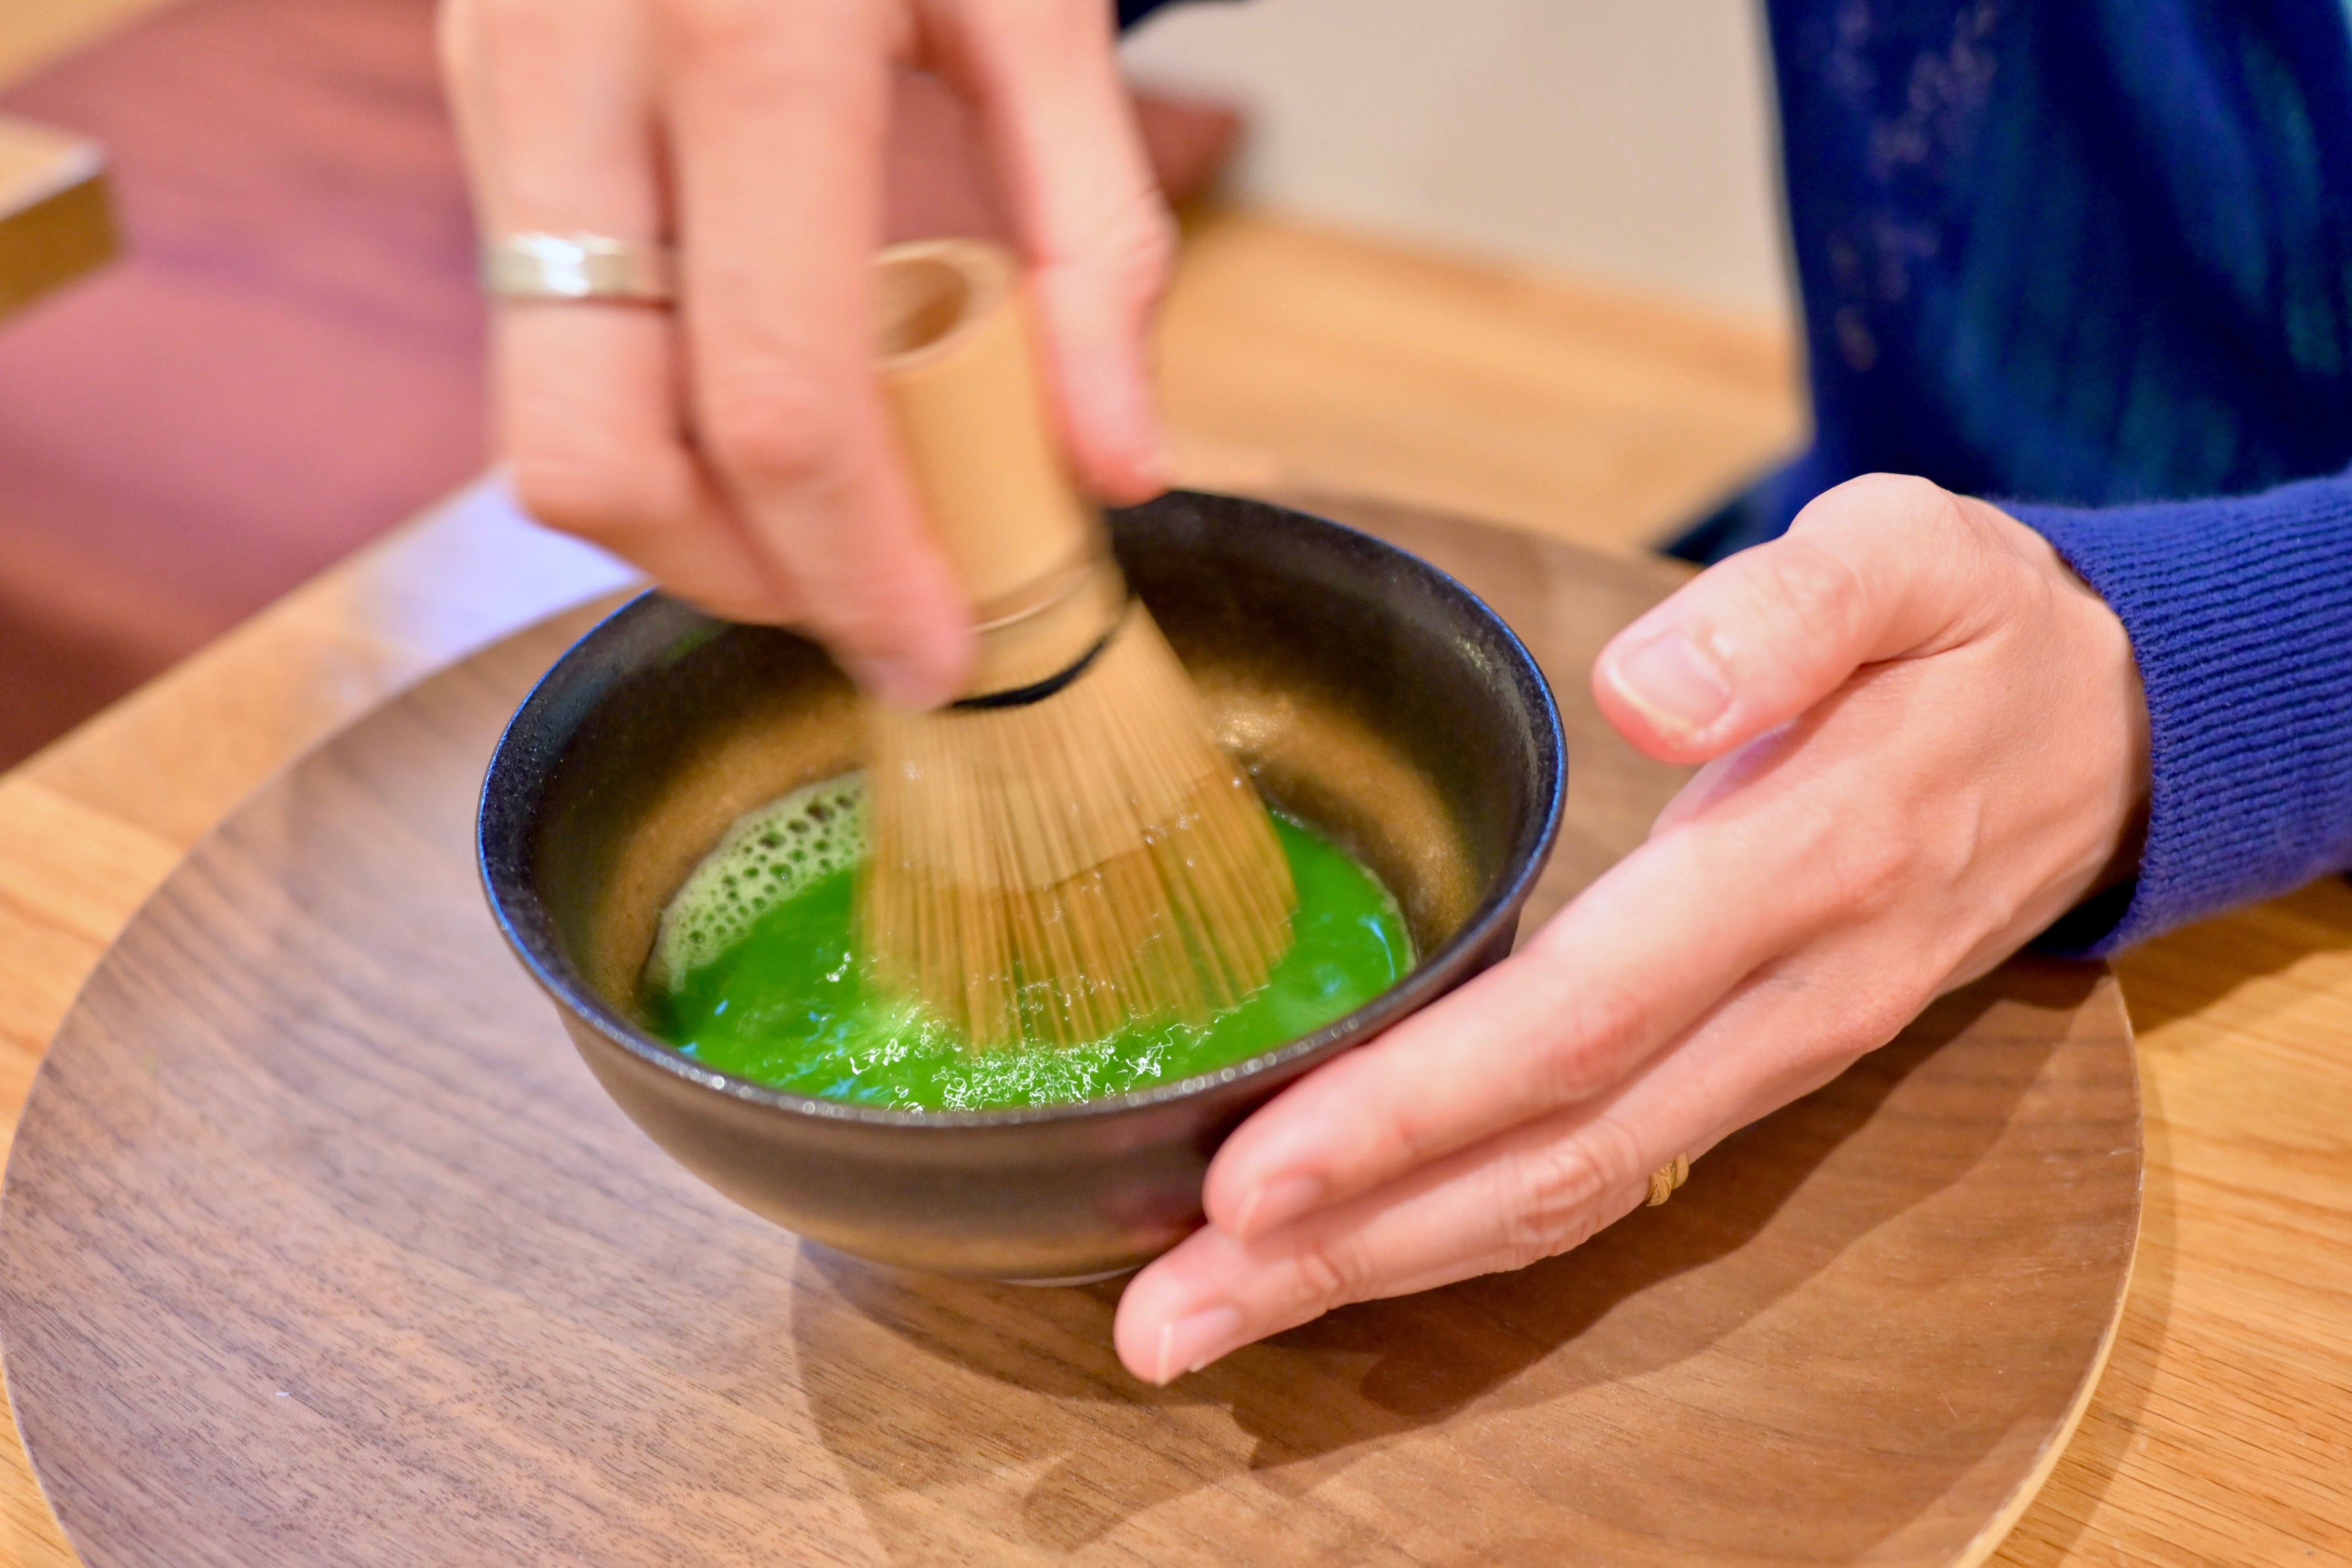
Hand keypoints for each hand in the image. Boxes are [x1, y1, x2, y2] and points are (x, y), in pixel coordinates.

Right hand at [439, 0, 1175, 706]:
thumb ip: (1093, 235)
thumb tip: (1117, 465)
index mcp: (750, 42)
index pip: (777, 407)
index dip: (856, 575)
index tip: (937, 660)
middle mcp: (582, 78)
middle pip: (597, 456)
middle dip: (735, 579)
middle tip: (866, 602)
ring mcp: (499, 90)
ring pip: (540, 415)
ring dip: (684, 514)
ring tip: (831, 513)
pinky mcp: (475, 99)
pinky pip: (539, 330)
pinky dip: (649, 411)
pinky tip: (759, 392)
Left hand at [1113, 474, 2150, 1383]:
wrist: (2117, 736)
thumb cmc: (1977, 634)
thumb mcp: (1915, 556)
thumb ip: (1789, 611)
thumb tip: (1649, 689)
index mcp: (1808, 862)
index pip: (1582, 1017)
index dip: (1413, 1106)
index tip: (1251, 1168)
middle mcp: (1786, 999)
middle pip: (1552, 1157)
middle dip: (1351, 1241)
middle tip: (1169, 1314)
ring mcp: (1774, 1056)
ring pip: (1571, 1196)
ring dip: (1384, 1267)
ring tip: (1212, 1314)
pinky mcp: (1753, 1071)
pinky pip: (1601, 1175)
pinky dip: (1460, 1231)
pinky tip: (1345, 1252)